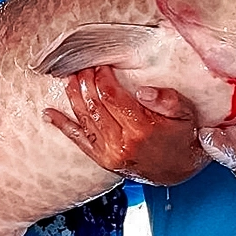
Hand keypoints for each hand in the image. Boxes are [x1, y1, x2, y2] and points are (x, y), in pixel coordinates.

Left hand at [45, 66, 207, 185]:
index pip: (111, 96)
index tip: (103, 65)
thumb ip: (167, 100)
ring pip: (83, 119)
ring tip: (69, 78)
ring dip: (73, 95)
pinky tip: (50, 114)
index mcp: (141, 129)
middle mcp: (121, 143)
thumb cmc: (182, 137)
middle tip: (84, 66)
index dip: (102, 77)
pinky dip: (62, 126)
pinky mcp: (102, 160)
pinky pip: (77, 140)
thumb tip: (142, 91)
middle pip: (93, 105)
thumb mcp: (185, 114)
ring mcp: (109, 153)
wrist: (178, 171)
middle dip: (86, 81)